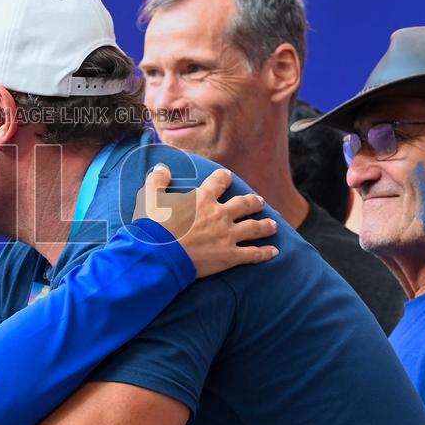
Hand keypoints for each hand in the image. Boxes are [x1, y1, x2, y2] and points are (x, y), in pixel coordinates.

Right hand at [134, 165, 277, 276]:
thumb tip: (162, 168)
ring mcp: (227, 236)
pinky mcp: (230, 256)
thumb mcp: (150, 199)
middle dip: (254, 202)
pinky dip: (265, 253)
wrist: (159, 256)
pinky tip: (274, 252)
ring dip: (266, 225)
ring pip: (254, 227)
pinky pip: (253, 254)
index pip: (219, 181)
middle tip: (259, 201)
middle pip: (245, 204)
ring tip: (273, 225)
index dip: (224, 177)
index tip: (227, 176)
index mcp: (203, 199)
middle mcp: (220, 214)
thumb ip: (157, 181)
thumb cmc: (153, 228)